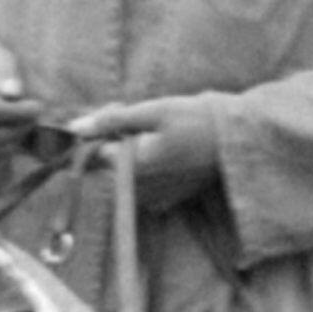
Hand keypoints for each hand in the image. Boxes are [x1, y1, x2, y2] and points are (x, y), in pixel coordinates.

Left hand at [65, 95, 232, 225]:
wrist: (237, 140)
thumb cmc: (196, 120)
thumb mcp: (153, 111)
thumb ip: (112, 120)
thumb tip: (75, 127)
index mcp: (133, 167)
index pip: (94, 153)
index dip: (99, 128)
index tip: (114, 112)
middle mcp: (140, 189)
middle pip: (108, 163)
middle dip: (114, 138)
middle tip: (137, 115)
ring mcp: (154, 198)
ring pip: (124, 173)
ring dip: (129, 150)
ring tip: (153, 128)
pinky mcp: (167, 200)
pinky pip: (141, 183)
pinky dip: (144, 164)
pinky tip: (163, 146)